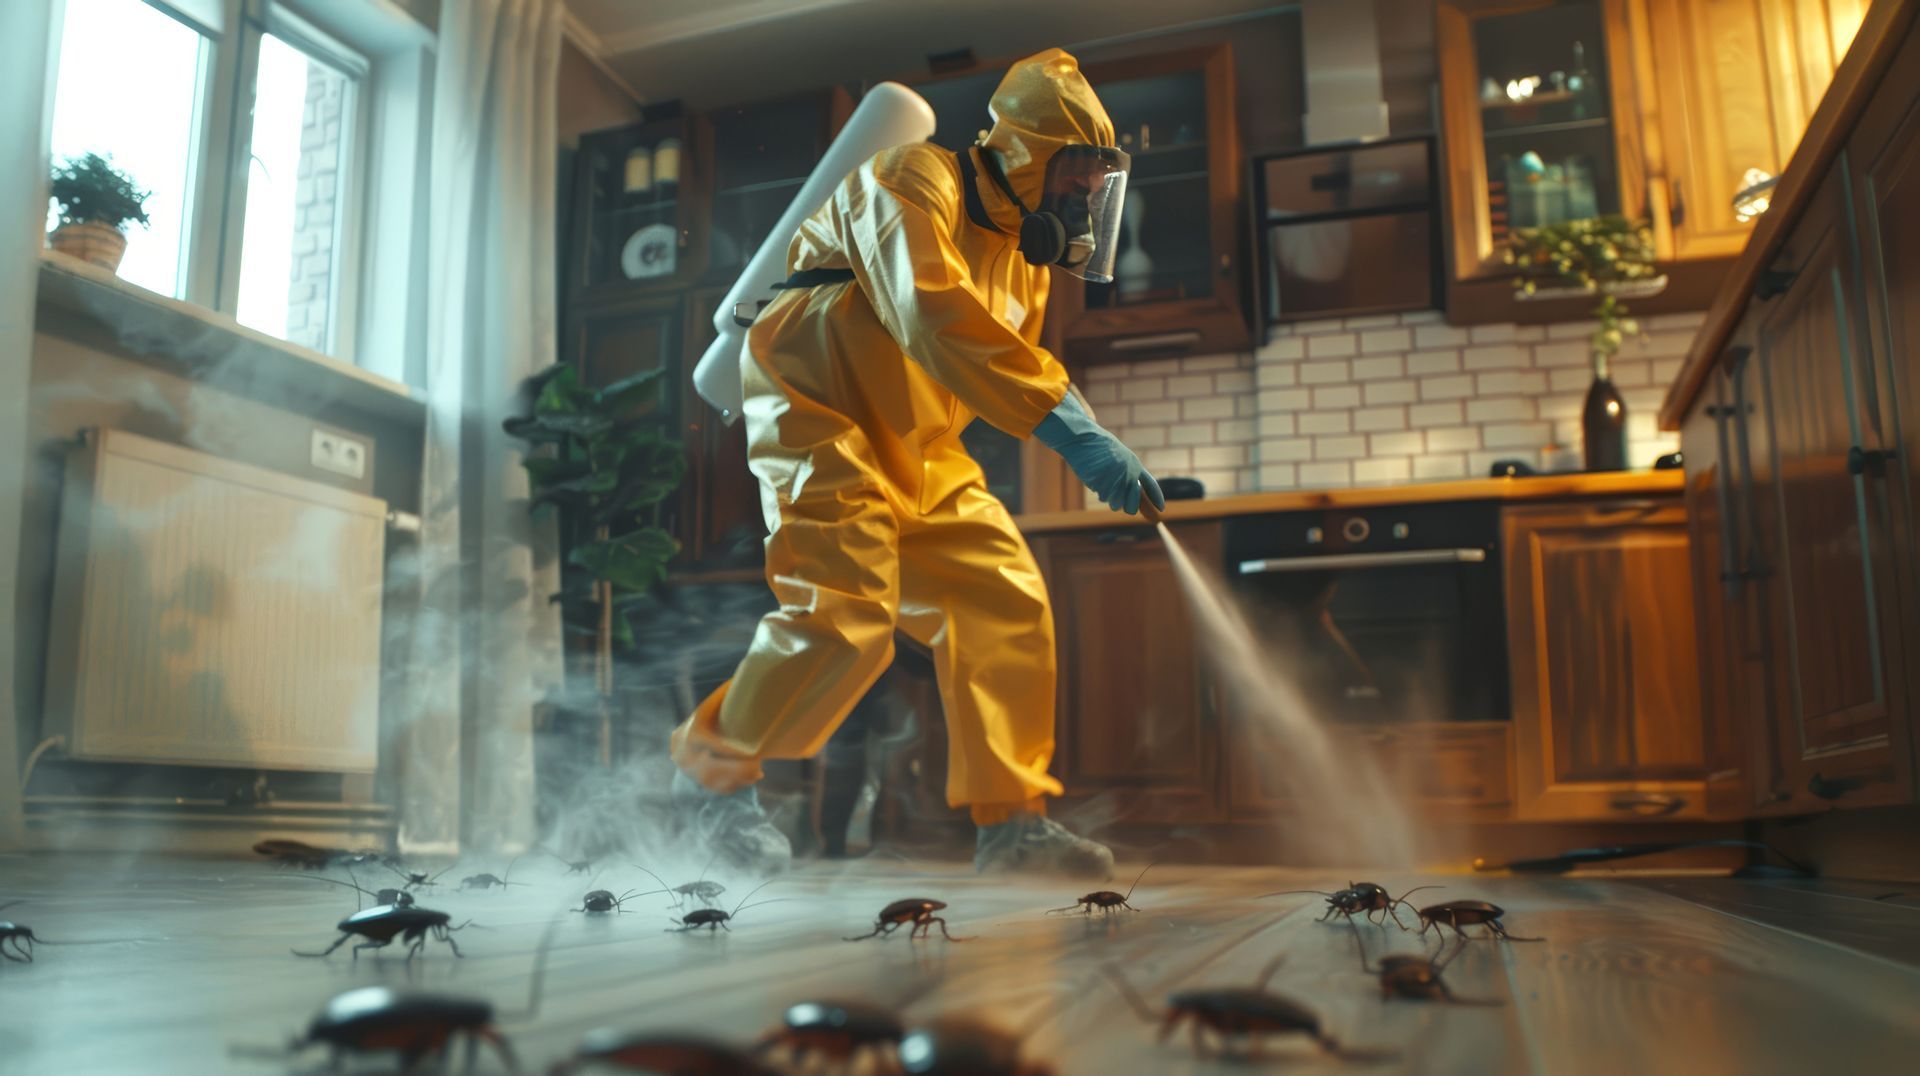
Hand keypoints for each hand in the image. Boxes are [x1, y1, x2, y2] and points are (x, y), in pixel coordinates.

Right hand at [1033, 392, 1166, 513]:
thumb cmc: (1098, 446)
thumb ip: (1128, 472)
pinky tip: (1094, 475)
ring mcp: (1115, 479)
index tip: (1162, 509)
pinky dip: (1097, 489)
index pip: (1150, 485)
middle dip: (1127, 507)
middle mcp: (1128, 474)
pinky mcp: (1102, 483)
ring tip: (1102, 478)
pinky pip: (1102, 496)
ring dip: (1108, 496)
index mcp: (1135, 465)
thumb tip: (1134, 493)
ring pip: (1115, 503)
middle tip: (1119, 502)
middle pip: (1132, 504)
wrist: (1082, 438)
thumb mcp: (1119, 455)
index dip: (1156, 498)